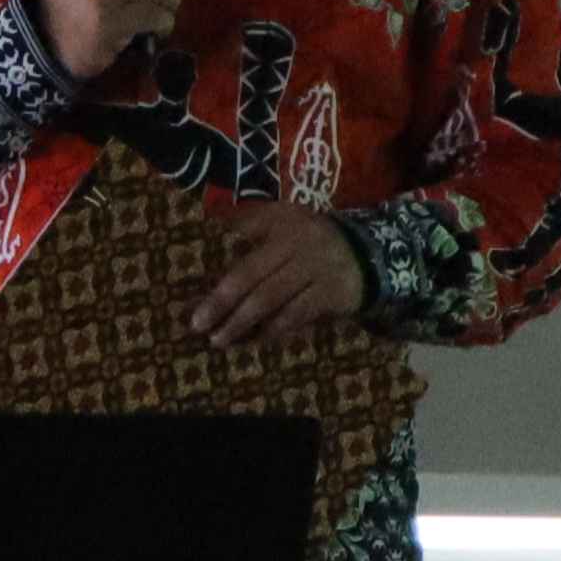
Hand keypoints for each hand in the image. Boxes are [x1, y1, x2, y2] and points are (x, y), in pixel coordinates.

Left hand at [187, 207, 366, 348]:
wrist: (367, 253)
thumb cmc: (310, 238)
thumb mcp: (284, 219)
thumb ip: (249, 221)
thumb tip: (209, 220)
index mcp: (279, 224)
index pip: (241, 247)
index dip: (218, 265)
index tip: (193, 286)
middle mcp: (295, 245)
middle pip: (251, 275)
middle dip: (221, 302)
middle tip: (197, 325)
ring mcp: (315, 270)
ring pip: (271, 299)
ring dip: (242, 322)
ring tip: (219, 340)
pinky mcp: (331, 293)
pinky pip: (297, 315)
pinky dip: (275, 330)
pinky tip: (258, 340)